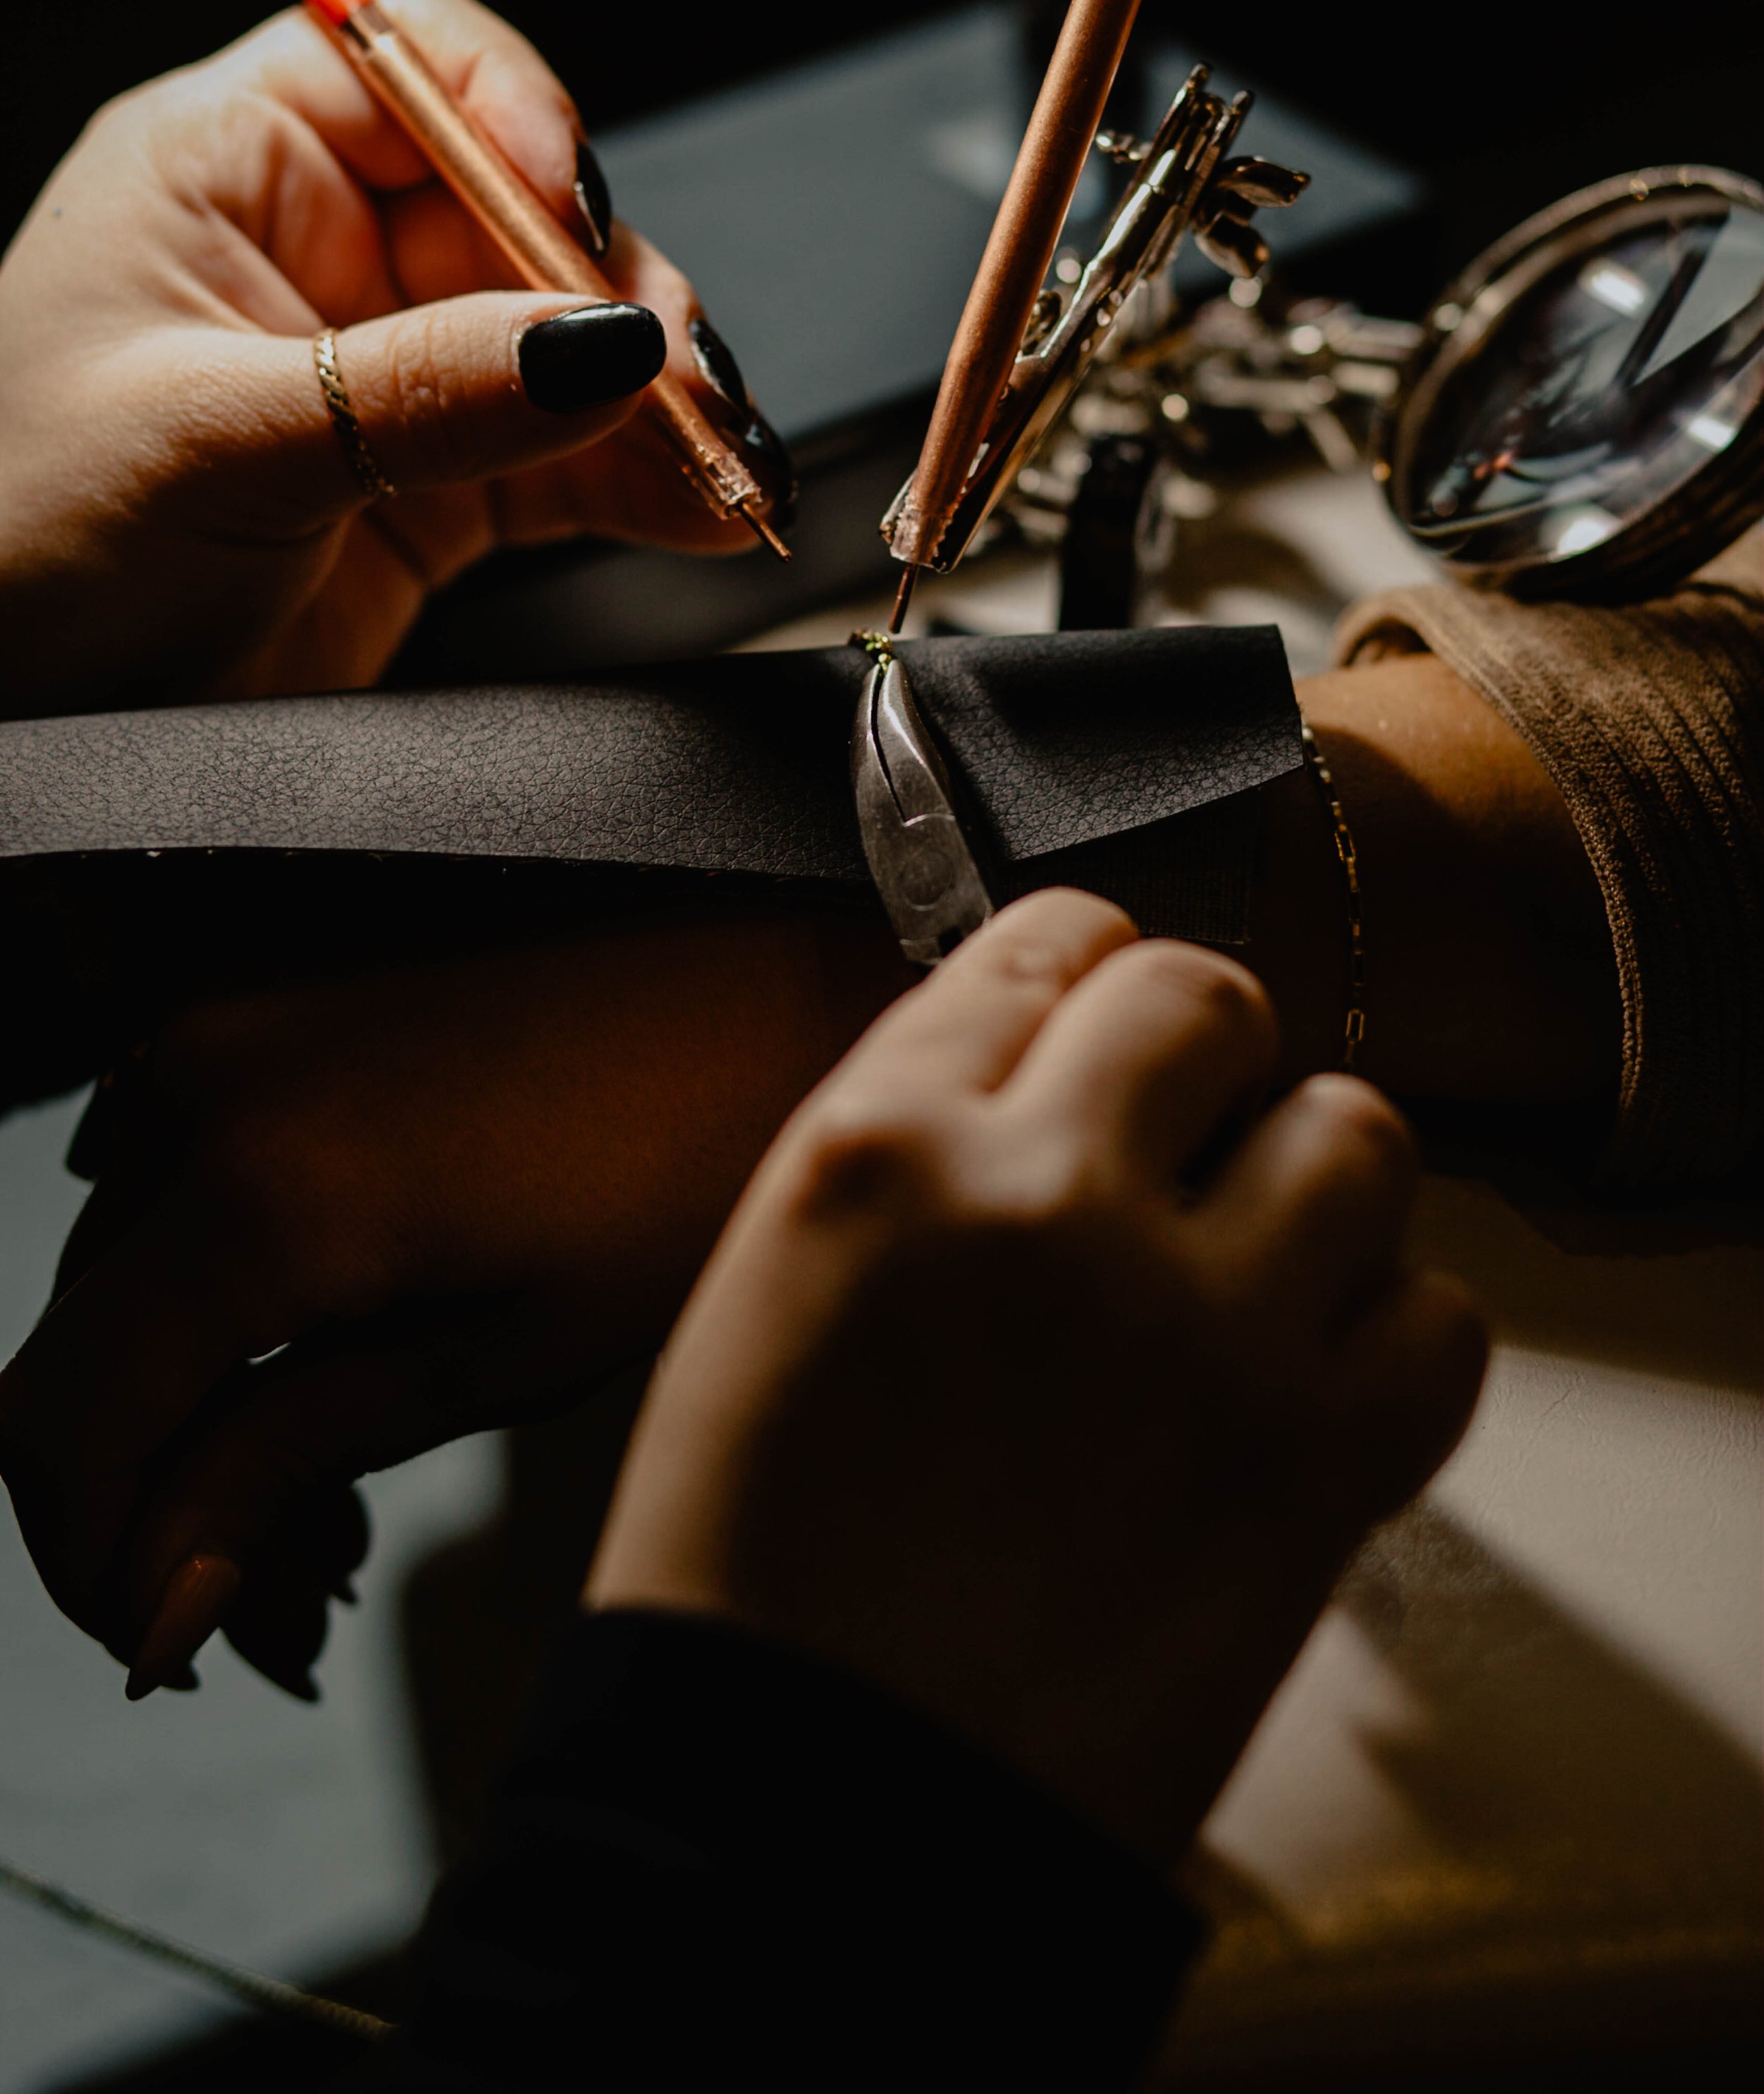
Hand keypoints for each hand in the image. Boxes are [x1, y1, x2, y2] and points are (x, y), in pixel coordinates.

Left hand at [0, 0, 783, 716]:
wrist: (5, 727)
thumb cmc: (20, 544)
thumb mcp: (216, 441)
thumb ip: (421, 387)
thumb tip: (597, 340)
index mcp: (228, 168)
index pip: (412, 66)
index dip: (516, 115)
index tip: (576, 216)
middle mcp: (320, 253)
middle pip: (527, 213)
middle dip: (621, 296)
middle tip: (678, 383)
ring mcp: (388, 373)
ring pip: (573, 343)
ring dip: (662, 399)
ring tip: (722, 462)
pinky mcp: (436, 489)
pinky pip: (575, 461)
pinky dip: (649, 485)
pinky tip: (705, 509)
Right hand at [0, 906, 905, 1698]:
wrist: (768, 988)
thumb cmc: (677, 1178)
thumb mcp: (492, 1360)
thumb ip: (286, 1465)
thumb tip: (150, 1607)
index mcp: (257, 1198)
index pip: (64, 1428)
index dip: (94, 1566)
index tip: (182, 1649)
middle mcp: (198, 1101)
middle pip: (74, 1363)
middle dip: (149, 1513)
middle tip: (290, 1610)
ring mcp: (223, 1046)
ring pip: (119, 1289)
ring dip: (186, 1423)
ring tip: (333, 1528)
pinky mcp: (261, 1025)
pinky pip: (167, 1194)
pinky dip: (213, 1315)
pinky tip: (322, 1389)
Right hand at [593, 891, 1486, 1863]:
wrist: (809, 1816)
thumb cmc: (757, 1574)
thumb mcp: (771, 1291)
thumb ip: (917, 1154)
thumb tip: (1053, 1081)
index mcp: (880, 1150)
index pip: (1043, 944)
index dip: (1087, 977)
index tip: (1103, 1020)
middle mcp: (1044, 1198)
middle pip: (1211, 996)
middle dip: (1205, 1056)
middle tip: (1185, 1141)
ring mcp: (1193, 1325)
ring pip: (1358, 1131)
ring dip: (1315, 1182)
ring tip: (1258, 1264)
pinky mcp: (1309, 1464)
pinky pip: (1439, 1316)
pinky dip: (1392, 1338)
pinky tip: (1309, 1382)